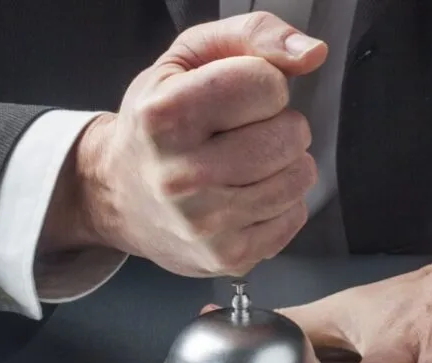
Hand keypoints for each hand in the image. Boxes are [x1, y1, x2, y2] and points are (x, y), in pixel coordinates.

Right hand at [41, 12, 327, 276]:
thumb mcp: (187, 59)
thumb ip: (251, 36)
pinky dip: (279, 201)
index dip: (261, 84)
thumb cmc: (159, 123)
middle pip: (291, 134)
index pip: (267, 84)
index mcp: (164, 117)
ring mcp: (205, 224)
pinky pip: (295, 215)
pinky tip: (244, 195)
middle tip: (241, 133)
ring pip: (300, 176)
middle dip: (278, 125)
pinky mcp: (228, 257)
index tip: (233, 97)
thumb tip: (312, 53)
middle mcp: (180, 176)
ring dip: (284, 163)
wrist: (120, 196)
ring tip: (244, 164)